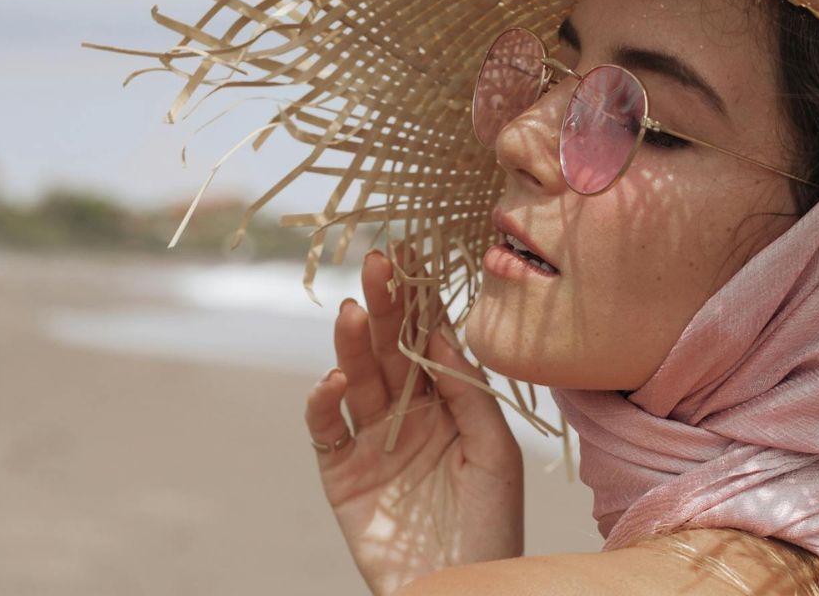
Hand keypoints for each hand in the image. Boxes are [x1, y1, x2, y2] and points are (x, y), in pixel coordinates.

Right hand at [304, 247, 524, 593]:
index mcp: (449, 404)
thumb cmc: (491, 523)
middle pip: (390, 350)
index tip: (412, 255)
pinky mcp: (340, 472)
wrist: (461, 585)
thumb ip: (470, 394)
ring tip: (355, 310)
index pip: (431, 341)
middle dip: (385, 305)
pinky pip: (325, 429)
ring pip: (357, 379)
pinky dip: (324, 401)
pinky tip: (337, 378)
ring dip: (353, 343)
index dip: (422, 300)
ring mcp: (371, 441)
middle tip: (377, 262)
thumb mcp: (494, 451)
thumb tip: (446, 333)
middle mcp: (408, 415)